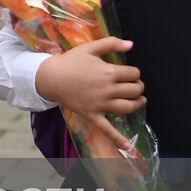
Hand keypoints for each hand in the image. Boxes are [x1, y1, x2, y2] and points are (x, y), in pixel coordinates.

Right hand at [34, 36, 143, 152]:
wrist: (50, 78)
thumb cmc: (70, 62)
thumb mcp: (90, 47)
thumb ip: (111, 43)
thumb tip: (131, 44)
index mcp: (109, 72)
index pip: (134, 73)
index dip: (135, 72)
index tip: (129, 72)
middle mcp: (108, 90)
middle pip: (135, 90)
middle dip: (138, 86)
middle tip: (134, 84)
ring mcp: (101, 105)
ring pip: (128, 107)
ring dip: (138, 103)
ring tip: (139, 100)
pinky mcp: (93, 115)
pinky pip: (107, 130)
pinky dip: (119, 139)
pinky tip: (129, 147)